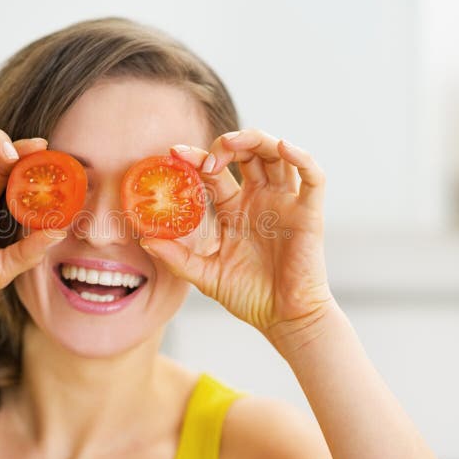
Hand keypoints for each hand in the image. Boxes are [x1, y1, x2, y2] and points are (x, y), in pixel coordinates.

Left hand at [140, 129, 333, 349]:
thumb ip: (177, 257)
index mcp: (235, 208)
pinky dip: (301, 156)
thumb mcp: (205, 275)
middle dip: (226, 144)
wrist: (283, 319)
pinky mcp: (309, 212)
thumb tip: (145, 240)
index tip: (174, 152)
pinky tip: (284, 146)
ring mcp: (285, 202)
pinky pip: (313, 176)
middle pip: (248, 152)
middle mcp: (260, 198)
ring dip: (257, 139)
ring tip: (233, 144)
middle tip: (206, 158)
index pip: (215, 172)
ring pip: (277, 154)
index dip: (196, 158)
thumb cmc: (248, 296)